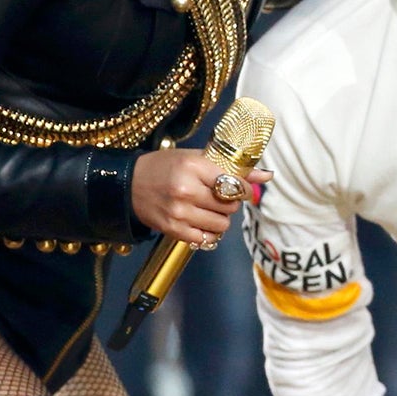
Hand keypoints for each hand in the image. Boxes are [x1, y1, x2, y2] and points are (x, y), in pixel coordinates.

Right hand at [132, 148, 270, 247]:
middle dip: (230, 202)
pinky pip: (206, 237)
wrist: (128, 185)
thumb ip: (232, 167)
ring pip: (222, 224)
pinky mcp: (173, 230)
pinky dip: (209, 231)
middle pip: (230, 206)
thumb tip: (267, 176)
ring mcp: (179, 212)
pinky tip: (202, 221)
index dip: (243, 188)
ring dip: (221, 218)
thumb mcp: (196, 158)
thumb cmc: (165, 167)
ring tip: (209, 209)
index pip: (234, 184)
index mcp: (193, 167)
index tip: (239, 187)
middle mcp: (186, 190)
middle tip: (219, 197)